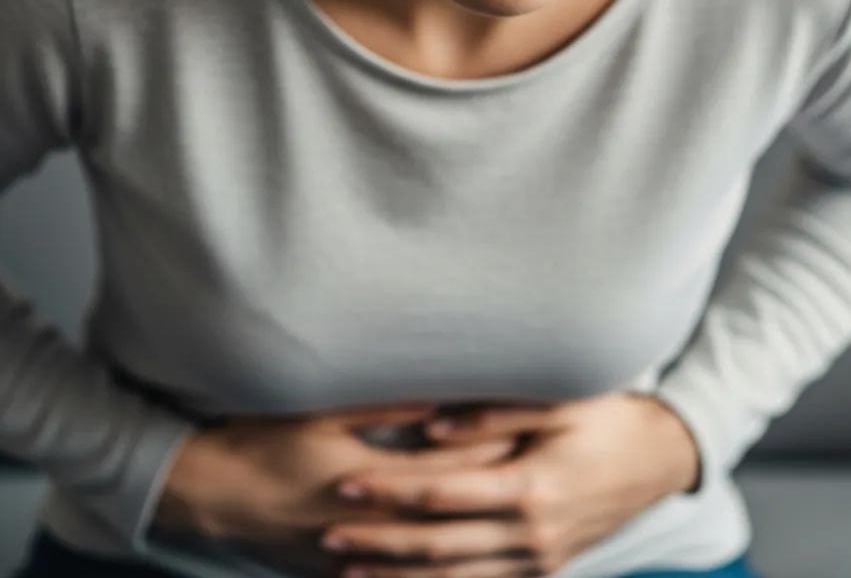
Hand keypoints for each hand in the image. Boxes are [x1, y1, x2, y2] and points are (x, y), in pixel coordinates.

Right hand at [152, 401, 521, 577]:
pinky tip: (458, 567)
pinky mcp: (332, 572)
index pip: (441, 467)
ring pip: (423, 556)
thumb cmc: (262, 440)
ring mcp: (346, 556)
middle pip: (441, 513)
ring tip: (510, 518)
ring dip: (467, 535)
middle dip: (490, 495)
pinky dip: (428, 572)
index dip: (485, 452)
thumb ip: (380, 407)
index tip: (523, 436)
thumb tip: (436, 399)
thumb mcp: (319, 414)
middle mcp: (360, 523)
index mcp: (361, 478)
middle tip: (536, 475)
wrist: (205, 495)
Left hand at [316, 391, 701, 577]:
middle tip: (326, 536)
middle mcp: (532, 535)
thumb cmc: (607, 417)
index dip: (389, 491)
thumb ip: (494, 414)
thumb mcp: (559, 403)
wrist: (661, 458)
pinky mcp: (546, 569)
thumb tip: (430, 427)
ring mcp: (540, 560)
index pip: (442, 494)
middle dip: (378, 544)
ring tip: (348, 576)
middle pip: (438, 546)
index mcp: (531, 488)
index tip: (344, 485)